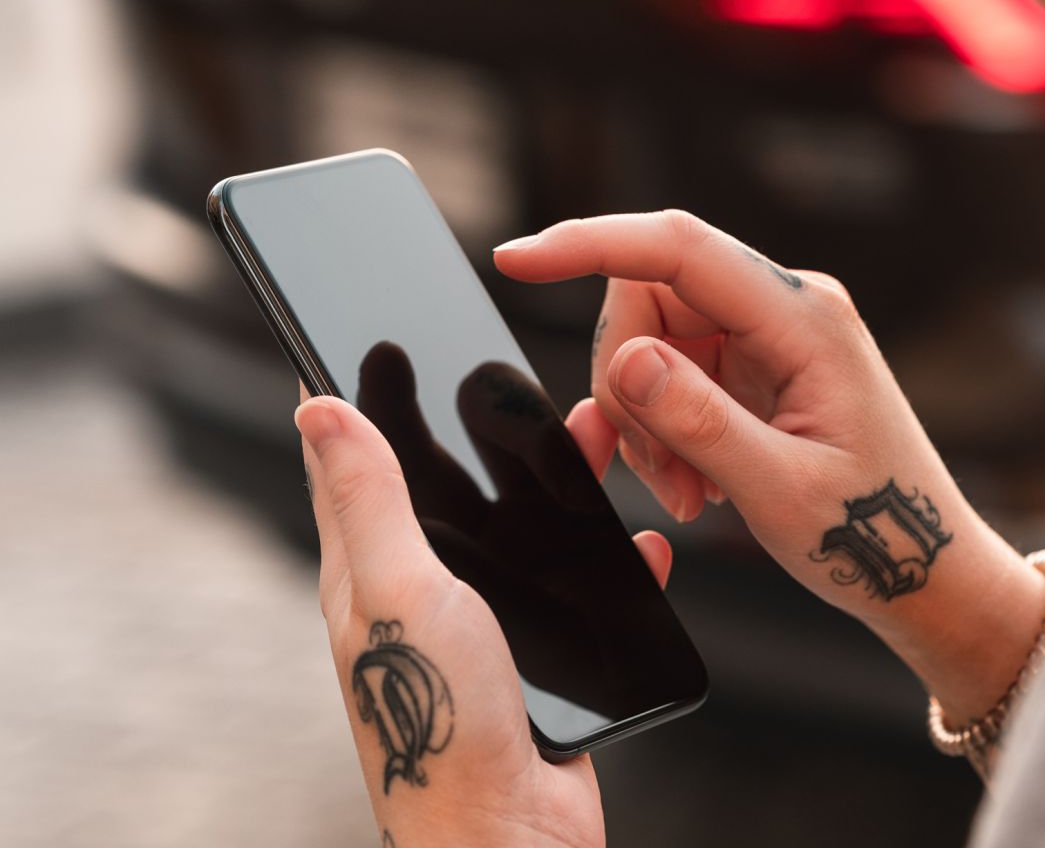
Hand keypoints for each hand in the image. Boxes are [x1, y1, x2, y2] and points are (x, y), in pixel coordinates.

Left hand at [295, 390, 671, 846]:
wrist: (510, 834)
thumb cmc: (442, 722)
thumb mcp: (401, 590)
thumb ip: (370, 499)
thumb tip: (318, 406)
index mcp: (372, 571)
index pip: (356, 466)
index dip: (367, 398)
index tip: (385, 335)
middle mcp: (426, 592)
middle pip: (454, 487)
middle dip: (485, 427)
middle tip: (515, 373)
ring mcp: (486, 626)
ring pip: (525, 530)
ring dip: (561, 481)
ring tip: (598, 432)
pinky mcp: (543, 658)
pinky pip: (582, 590)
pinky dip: (612, 560)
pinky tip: (638, 542)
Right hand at [494, 211, 1044, 722]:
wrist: (925, 569)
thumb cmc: (876, 532)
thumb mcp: (781, 491)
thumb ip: (700, 423)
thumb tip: (627, 359)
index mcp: (806, 320)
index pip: (680, 248)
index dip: (590, 243)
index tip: (516, 258)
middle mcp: (791, 310)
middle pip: (651, 297)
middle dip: (626, 382)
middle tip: (655, 474)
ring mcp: (774, 337)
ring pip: (653, 339)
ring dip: (646, 419)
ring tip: (687, 491)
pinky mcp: (760, 367)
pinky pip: (675, 372)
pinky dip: (665, 429)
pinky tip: (698, 482)